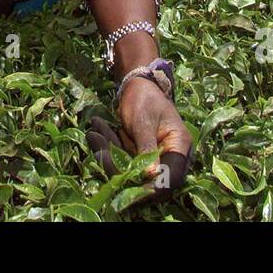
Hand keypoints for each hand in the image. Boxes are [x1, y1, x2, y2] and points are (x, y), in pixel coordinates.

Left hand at [87, 77, 192, 203]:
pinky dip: (107, 149)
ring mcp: (152, 158)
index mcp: (179, 146)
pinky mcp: (137, 156)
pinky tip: (95, 132)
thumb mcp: (144, 121)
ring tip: (93, 134)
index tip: (126, 184)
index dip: (151, 188)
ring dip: (108, 157)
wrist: (138, 84)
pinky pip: (121, 160)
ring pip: (129, 170)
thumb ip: (147, 148)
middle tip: (98, 151)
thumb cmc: (145, 98)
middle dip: (119, 169)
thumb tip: (151, 176)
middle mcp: (169, 156)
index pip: (170, 178)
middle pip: (146, 179)